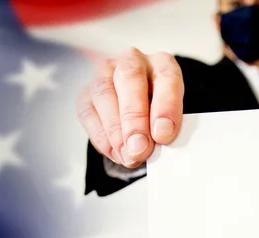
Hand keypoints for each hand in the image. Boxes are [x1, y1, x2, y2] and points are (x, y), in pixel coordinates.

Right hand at [77, 48, 183, 167]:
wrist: (137, 108)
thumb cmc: (159, 111)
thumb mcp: (172, 115)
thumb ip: (167, 126)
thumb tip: (158, 144)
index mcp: (162, 63)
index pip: (166, 77)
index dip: (166, 106)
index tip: (163, 135)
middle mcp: (132, 61)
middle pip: (130, 79)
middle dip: (134, 118)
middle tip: (139, 148)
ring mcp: (106, 73)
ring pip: (104, 93)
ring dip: (115, 130)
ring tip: (127, 156)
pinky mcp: (86, 92)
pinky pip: (87, 111)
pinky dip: (101, 136)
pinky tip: (114, 153)